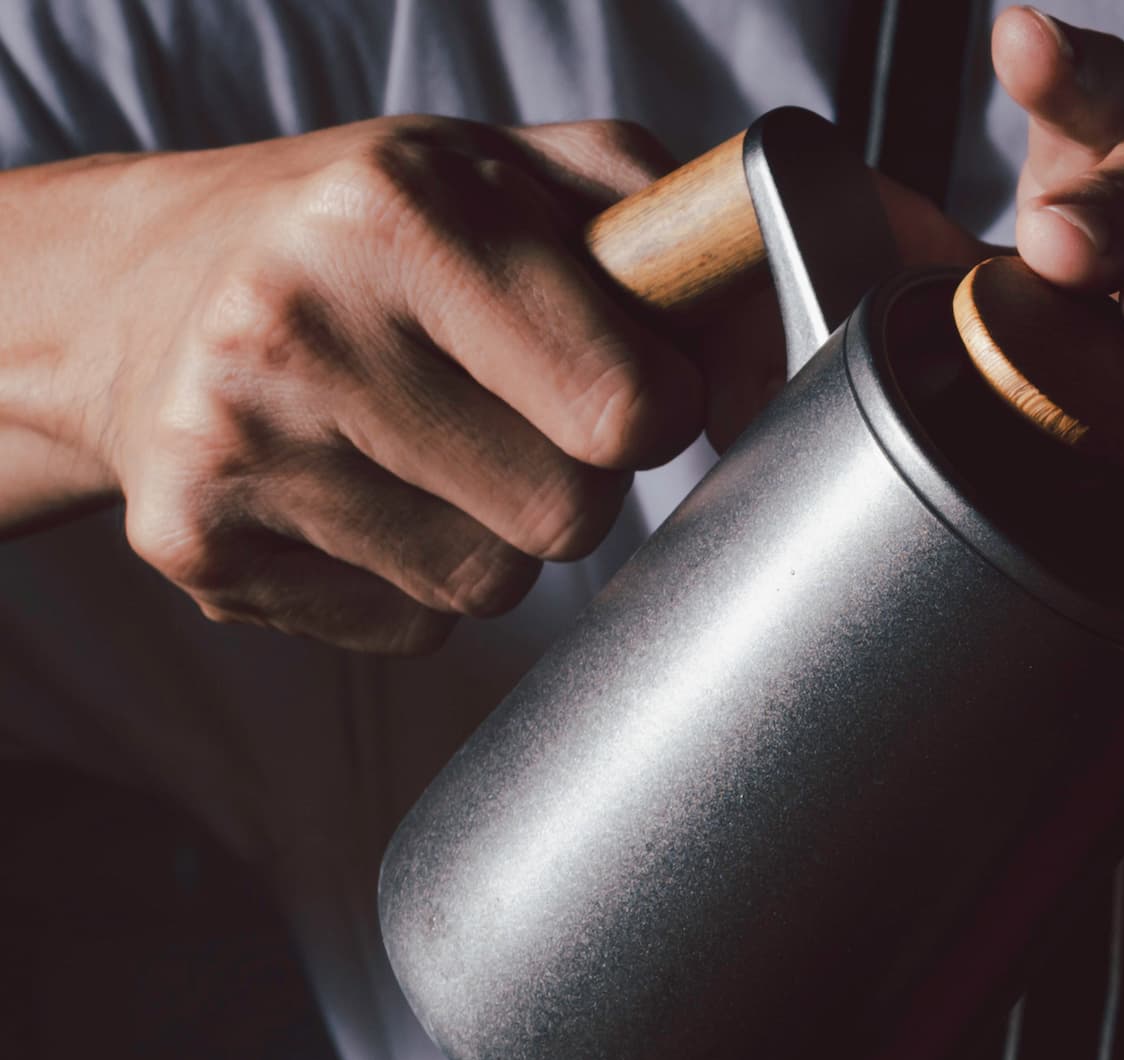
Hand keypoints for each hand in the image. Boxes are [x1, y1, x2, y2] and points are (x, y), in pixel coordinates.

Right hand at [2, 119, 712, 651]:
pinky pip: (408, 629)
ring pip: (493, 585)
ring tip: (416, 439)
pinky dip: (404, 580)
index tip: (611, 374)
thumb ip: (684, 237)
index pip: (630, 413)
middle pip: (571, 517)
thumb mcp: (518, 175)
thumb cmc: (369, 235)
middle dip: (569, 475)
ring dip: (490, 531)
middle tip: (497, 405)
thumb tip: (801, 360)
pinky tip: (350, 489)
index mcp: (395, 212)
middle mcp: (299, 322)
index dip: (652, 409)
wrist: (131, 288)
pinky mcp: (204, 546)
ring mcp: (238, 442)